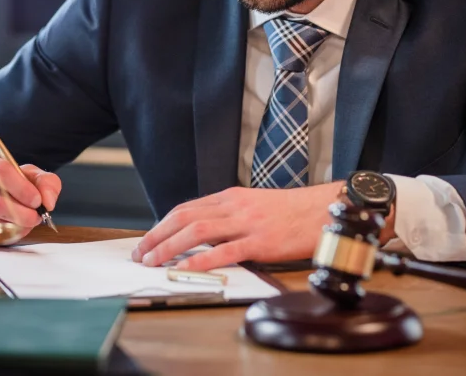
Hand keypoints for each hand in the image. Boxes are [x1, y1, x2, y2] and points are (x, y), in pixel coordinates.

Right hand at [0, 149, 60, 232]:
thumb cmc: (0, 183)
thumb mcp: (24, 175)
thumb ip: (44, 182)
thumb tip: (48, 201)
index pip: (0, 170)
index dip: (22, 188)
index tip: (37, 201)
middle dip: (21, 213)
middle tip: (35, 218)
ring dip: (12, 227)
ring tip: (22, 223)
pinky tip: (6, 229)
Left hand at [131, 183, 344, 270]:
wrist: (325, 210)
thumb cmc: (292, 213)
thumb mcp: (255, 206)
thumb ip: (230, 216)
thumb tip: (204, 234)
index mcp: (231, 197)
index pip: (186, 208)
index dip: (162, 224)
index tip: (148, 239)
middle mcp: (234, 206)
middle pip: (183, 216)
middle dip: (156, 235)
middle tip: (141, 253)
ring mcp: (247, 223)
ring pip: (197, 231)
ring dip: (169, 247)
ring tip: (153, 262)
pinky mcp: (261, 242)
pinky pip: (224, 251)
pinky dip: (200, 259)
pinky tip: (185, 267)